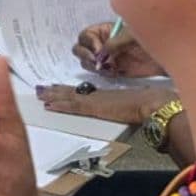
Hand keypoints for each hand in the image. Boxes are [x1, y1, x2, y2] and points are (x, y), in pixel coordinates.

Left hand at [37, 83, 174, 125]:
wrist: (155, 104)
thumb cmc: (153, 103)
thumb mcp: (138, 102)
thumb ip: (131, 104)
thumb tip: (130, 107)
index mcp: (108, 95)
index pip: (84, 92)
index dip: (70, 90)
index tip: (58, 87)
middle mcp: (99, 95)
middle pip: (73, 92)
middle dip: (56, 91)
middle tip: (41, 88)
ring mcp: (96, 100)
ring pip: (69, 96)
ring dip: (53, 95)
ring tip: (40, 94)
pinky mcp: (95, 108)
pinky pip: (72, 105)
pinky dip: (59, 105)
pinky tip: (49, 105)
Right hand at [72, 22, 160, 77]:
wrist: (170, 56)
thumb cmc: (152, 37)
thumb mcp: (133, 35)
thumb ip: (115, 42)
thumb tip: (102, 53)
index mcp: (105, 30)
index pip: (86, 35)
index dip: (89, 43)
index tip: (99, 51)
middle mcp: (103, 43)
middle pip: (80, 48)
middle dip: (85, 55)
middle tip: (97, 62)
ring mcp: (107, 57)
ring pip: (86, 61)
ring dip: (93, 66)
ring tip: (109, 68)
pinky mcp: (114, 70)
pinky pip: (100, 73)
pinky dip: (104, 74)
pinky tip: (115, 73)